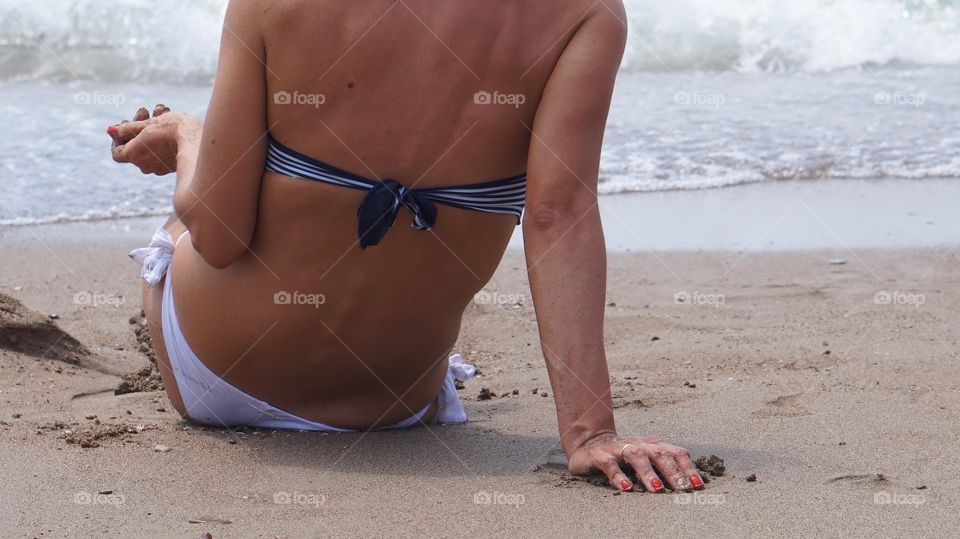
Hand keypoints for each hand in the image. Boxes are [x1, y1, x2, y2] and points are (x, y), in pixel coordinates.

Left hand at [108, 105, 198, 174]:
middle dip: (138, 126)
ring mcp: (160, 167)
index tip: (126, 124)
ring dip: (152, 128)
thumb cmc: (172, 131)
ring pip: (150, 146)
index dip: (118, 138)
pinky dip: (162, 137)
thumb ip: (128, 128)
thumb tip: (111, 130)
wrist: (200, 142)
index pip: (117, 152)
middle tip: (145, 112)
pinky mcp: (173, 165)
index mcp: (134, 155)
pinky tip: (170, 121)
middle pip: (134, 146)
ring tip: (161, 111)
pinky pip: (162, 151)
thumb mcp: (148, 124)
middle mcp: (145, 165)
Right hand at [568, 433, 703, 492]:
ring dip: (648, 472)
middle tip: (682, 489)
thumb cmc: (624, 456)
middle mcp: (639, 444)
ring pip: (637, 456)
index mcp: (653, 445)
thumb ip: (663, 467)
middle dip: (673, 472)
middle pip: (660, 454)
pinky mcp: (600, 455)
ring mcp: (619, 448)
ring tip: (657, 489)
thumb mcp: (646, 459)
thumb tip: (689, 486)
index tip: (698, 486)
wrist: (589, 442)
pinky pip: (610, 464)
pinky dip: (618, 475)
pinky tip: (626, 487)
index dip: (688, 468)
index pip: (676, 453)